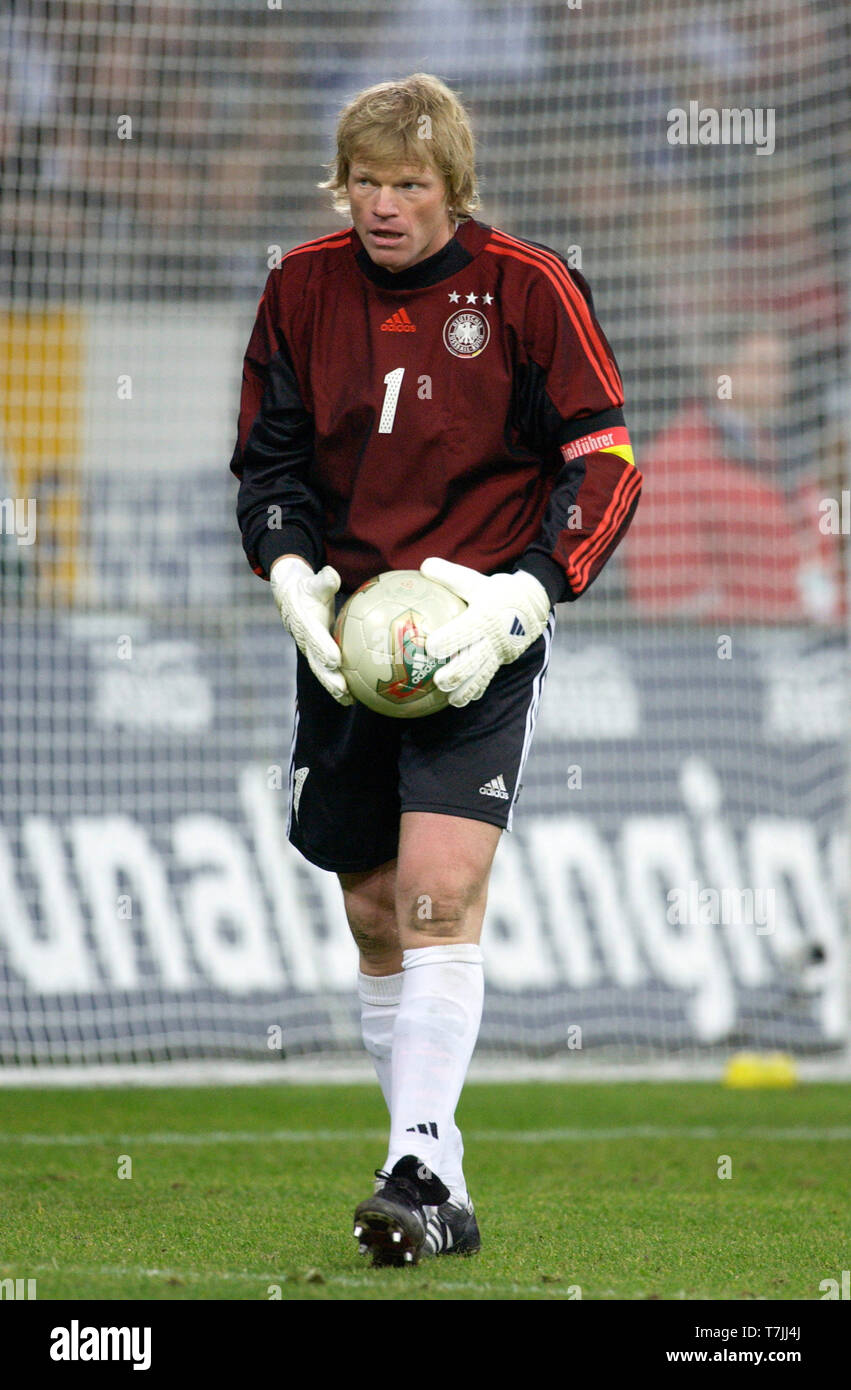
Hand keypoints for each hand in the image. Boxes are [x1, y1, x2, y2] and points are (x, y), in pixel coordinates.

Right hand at [270, 555, 353, 704]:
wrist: (290, 600)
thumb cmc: (307, 589)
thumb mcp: (313, 582)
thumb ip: (324, 581)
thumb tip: (332, 574)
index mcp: (305, 624)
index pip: (315, 638)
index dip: (323, 650)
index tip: (334, 659)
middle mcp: (306, 641)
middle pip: (317, 663)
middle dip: (328, 678)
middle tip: (342, 689)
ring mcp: (311, 651)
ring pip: (322, 672)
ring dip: (334, 688)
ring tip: (349, 701)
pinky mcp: (317, 656)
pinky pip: (328, 672)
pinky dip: (339, 686)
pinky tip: (356, 698)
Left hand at [420, 557, 550, 707]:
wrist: (533, 603)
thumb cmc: (497, 591)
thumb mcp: (474, 579)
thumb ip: (448, 574)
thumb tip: (421, 566)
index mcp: (483, 617)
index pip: (464, 631)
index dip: (448, 640)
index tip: (430, 647)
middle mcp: (492, 638)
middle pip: (473, 660)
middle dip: (456, 673)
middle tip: (439, 681)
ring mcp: (499, 652)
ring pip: (482, 675)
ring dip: (466, 688)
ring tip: (452, 701)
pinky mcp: (502, 660)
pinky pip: (488, 678)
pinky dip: (476, 690)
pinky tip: (463, 700)